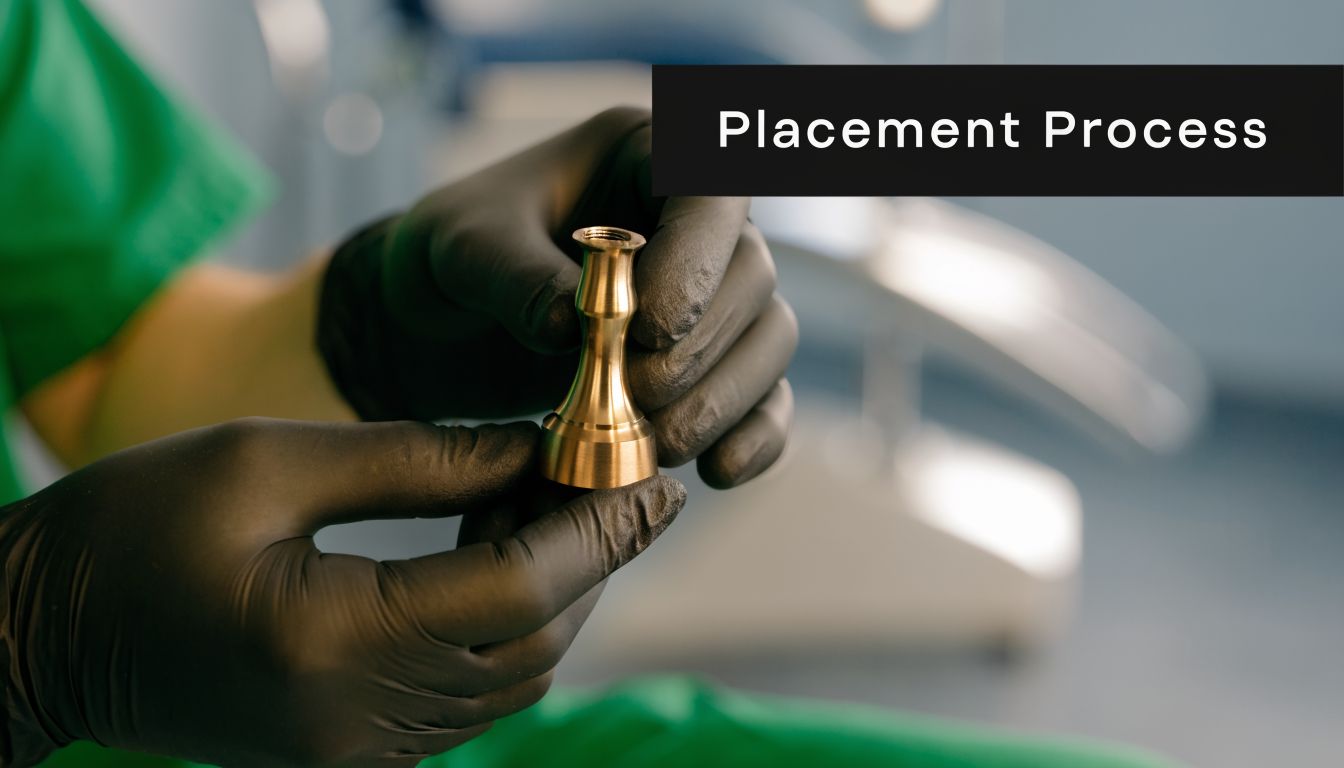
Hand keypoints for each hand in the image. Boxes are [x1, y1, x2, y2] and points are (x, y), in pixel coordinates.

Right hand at [0, 419, 683, 766]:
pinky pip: (471, 697)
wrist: (39, 638)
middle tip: (615, 472)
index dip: (595, 532)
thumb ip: (414, 457)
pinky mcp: (354, 753)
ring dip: (554, 589)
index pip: (515, 594)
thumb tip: (531, 445)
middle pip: (532, 643)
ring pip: (515, 679)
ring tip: (552, 493)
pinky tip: (495, 547)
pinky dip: (507, 625)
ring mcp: (359, 753)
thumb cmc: (128, 528)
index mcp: (329, 644)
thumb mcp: (267, 461)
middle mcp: (359, 723)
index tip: (654, 476)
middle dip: (590, 555)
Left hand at [318, 106, 796, 488]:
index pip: (712, 189)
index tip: (648, 327)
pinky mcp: (710, 365)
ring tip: (658, 443)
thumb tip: (573, 326)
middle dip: (699, 348)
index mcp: (643, 156)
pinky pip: (766, 398)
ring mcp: (710, 295)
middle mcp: (693, 221)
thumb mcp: (461, 249)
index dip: (698, 260)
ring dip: (724, 399)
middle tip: (636, 396)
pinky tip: (713, 472)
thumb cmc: (449, 255)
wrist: (436, 322)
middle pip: (750, 276)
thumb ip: (515, 276)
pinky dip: (755, 438)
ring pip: (769, 339)